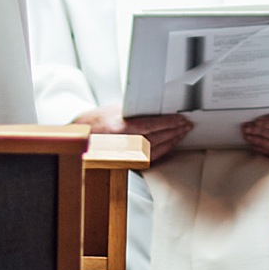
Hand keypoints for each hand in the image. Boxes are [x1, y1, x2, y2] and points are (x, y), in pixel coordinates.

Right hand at [73, 105, 191, 161]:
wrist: (82, 137)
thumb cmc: (96, 121)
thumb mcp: (114, 109)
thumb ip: (135, 111)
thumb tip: (155, 109)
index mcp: (121, 128)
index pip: (152, 125)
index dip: (169, 123)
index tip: (180, 120)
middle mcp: (125, 142)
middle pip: (157, 137)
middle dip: (174, 131)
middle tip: (186, 125)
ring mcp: (126, 154)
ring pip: (156, 148)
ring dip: (171, 141)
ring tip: (182, 134)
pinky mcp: (128, 160)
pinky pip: (150, 157)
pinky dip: (163, 151)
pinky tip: (170, 145)